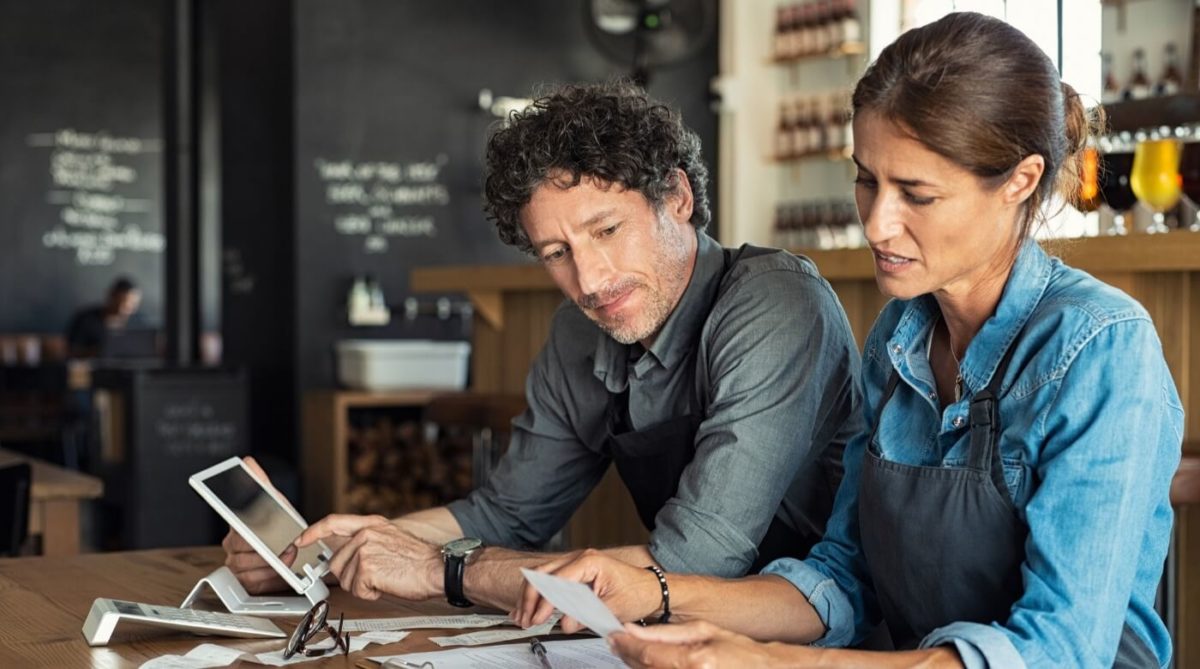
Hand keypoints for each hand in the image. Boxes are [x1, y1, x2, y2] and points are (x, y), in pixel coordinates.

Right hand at [221, 456, 293, 593]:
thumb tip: (247, 462)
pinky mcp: (246, 580)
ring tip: (287, 557)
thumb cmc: (279, 524)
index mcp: (236, 526)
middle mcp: (232, 546)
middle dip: (265, 549)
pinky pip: (252, 582)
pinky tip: (280, 570)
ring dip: (270, 564)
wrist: (291, 546)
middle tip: (284, 545)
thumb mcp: (274, 501)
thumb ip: (260, 483)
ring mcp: (237, 564)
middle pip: (241, 550)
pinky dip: (269, 577)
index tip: (253, 535)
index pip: (234, 529)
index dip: (245, 533)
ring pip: (246, 567)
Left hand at [295, 514, 441, 600]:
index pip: (333, 522)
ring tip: (386, 578)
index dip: (313, 532)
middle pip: (337, 562)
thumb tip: (344, 556)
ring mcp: (364, 550)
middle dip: (351, 576)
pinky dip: (371, 594)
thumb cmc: (419, 560)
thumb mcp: (390, 539)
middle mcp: (366, 534)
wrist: (437, 568)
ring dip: (363, 586)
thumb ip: (365, 542)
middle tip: (374, 576)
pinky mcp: (366, 568)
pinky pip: (357, 590)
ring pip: (346, 579)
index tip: (300, 540)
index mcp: (371, 524)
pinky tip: (387, 584)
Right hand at [514, 549, 659, 632]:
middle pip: (542, 574)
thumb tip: (564, 623)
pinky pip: (550, 580)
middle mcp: (580, 558)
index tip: (538, 619)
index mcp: (589, 561)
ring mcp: (577, 564)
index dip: (544, 602)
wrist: (652, 589)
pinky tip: (529, 608)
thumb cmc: (638, 592)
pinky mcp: (576, 573)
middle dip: (530, 598)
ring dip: (530, 597)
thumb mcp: (612, 607)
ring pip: (542, 576)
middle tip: (525, 619)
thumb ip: (586, 614)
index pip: (556, 580)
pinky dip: (538, 594)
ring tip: (522, 617)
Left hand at [610, 621, 787, 668]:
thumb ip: (666, 632)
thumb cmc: (739, 651)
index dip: (625, 645)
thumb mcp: (704, 630)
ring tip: (634, 653)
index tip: (614, 637)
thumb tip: (634, 629)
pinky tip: (650, 664)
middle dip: (627, 655)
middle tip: (619, 643)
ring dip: (636, 666)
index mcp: (695, 660)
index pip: (647, 653)